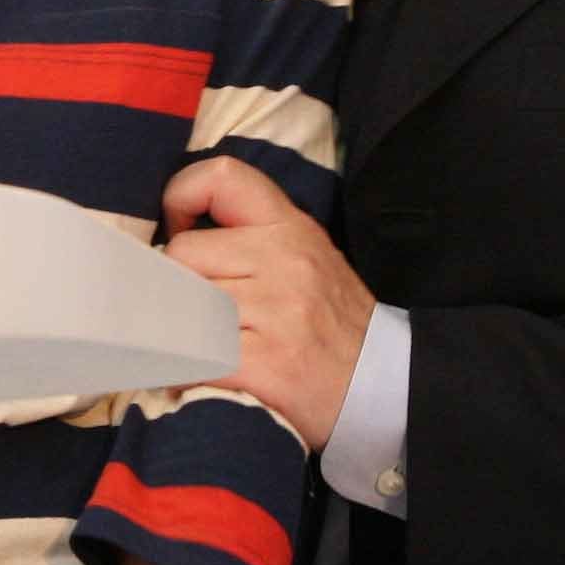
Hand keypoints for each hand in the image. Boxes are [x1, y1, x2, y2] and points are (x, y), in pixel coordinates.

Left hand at [162, 156, 375, 450]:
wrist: (385, 388)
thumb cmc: (336, 325)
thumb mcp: (308, 259)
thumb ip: (253, 239)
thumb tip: (179, 236)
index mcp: (291, 228)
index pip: (223, 177)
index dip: (183, 195)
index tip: (181, 228)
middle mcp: (283, 260)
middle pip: (183, 252)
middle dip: (180, 283)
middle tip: (201, 310)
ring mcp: (275, 311)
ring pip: (182, 304)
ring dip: (182, 330)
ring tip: (204, 344)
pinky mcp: (265, 363)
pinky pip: (195, 354)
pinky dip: (188, 370)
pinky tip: (205, 375)